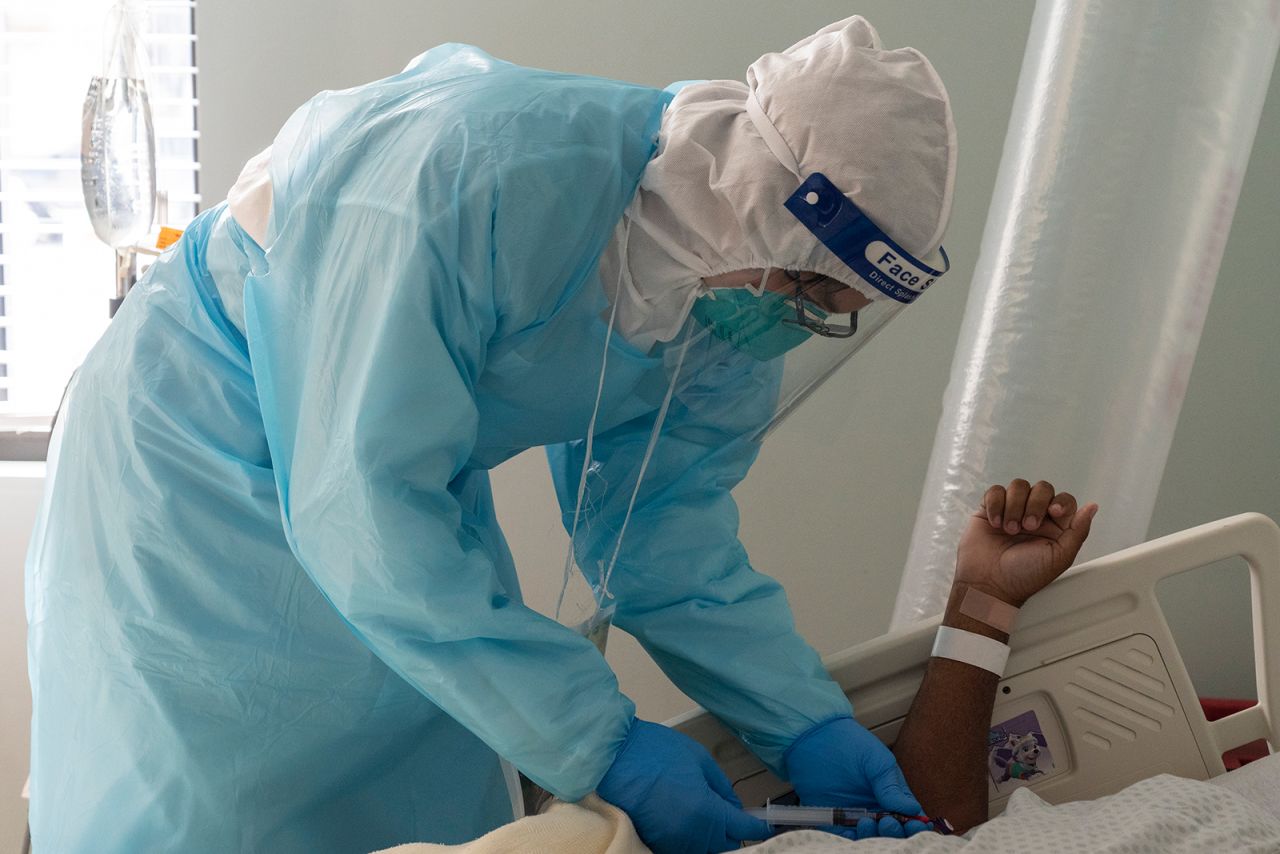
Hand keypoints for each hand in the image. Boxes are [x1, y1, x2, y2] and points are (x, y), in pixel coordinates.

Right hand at [596, 719, 770, 853]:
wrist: (611, 757)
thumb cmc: (654, 751)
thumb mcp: (699, 759)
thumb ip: (721, 786)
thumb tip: (733, 805)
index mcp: (707, 812)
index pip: (742, 829)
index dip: (756, 825)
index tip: (764, 823)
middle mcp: (692, 835)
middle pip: (725, 845)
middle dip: (731, 831)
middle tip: (732, 814)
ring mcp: (672, 842)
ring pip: (704, 849)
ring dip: (711, 837)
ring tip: (708, 815)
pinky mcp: (655, 842)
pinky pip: (683, 846)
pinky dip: (691, 839)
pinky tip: (689, 820)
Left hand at [785, 716, 931, 839]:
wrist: (814, 737)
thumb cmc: (850, 743)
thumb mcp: (877, 761)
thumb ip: (892, 787)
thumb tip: (913, 809)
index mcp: (892, 795)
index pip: (910, 817)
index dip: (916, 825)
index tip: (916, 825)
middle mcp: (876, 809)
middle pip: (893, 832)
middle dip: (895, 832)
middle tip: (888, 822)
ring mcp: (855, 815)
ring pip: (870, 837)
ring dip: (873, 836)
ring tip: (867, 821)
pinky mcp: (834, 819)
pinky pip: (845, 836)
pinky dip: (850, 839)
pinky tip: (851, 830)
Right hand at [954, 479, 1098, 607]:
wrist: (989, 583)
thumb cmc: (1025, 576)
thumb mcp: (1060, 556)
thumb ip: (1078, 531)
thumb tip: (1092, 506)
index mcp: (1055, 527)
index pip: (1064, 500)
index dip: (1060, 501)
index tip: (1053, 513)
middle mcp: (1035, 515)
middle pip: (1042, 488)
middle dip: (1035, 504)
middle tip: (1028, 526)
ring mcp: (1012, 511)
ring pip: (1019, 486)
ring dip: (1014, 506)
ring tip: (1009, 529)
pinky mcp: (990, 510)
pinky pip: (995, 491)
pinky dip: (995, 504)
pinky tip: (995, 523)